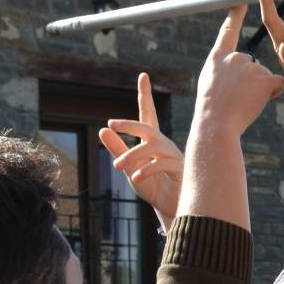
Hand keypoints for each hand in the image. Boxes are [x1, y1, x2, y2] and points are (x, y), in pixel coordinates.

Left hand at [98, 72, 181, 227]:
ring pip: (152, 147)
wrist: (171, 208)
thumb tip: (102, 129)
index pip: (147, 114)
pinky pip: (161, 165)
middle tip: (112, 123)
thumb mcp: (128, 169)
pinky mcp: (180, 170)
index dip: (145, 95)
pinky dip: (146, 170)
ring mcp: (173, 156)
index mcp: (152, 141)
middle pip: (147, 127)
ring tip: (118, 166)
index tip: (143, 76)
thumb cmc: (153, 187)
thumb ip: (117, 149)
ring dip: (132, 155)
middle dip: (130, 124)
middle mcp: (164, 144)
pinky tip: (134, 177)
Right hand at [193, 4, 283, 139]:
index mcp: (217, 58)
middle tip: (238, 97)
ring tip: (244, 102)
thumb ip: (223, 70)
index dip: (236, 16)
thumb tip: (240, 64)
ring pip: (265, 76)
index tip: (242, 2)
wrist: (216, 123)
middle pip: (252, 65)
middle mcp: (234, 57)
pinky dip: (272, 93)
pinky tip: (258, 101)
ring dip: (261, 89)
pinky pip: (277, 83)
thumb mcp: (210, 84)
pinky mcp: (264, 78)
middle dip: (251, 81)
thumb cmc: (212, 110)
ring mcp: (249, 67)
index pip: (227, 32)